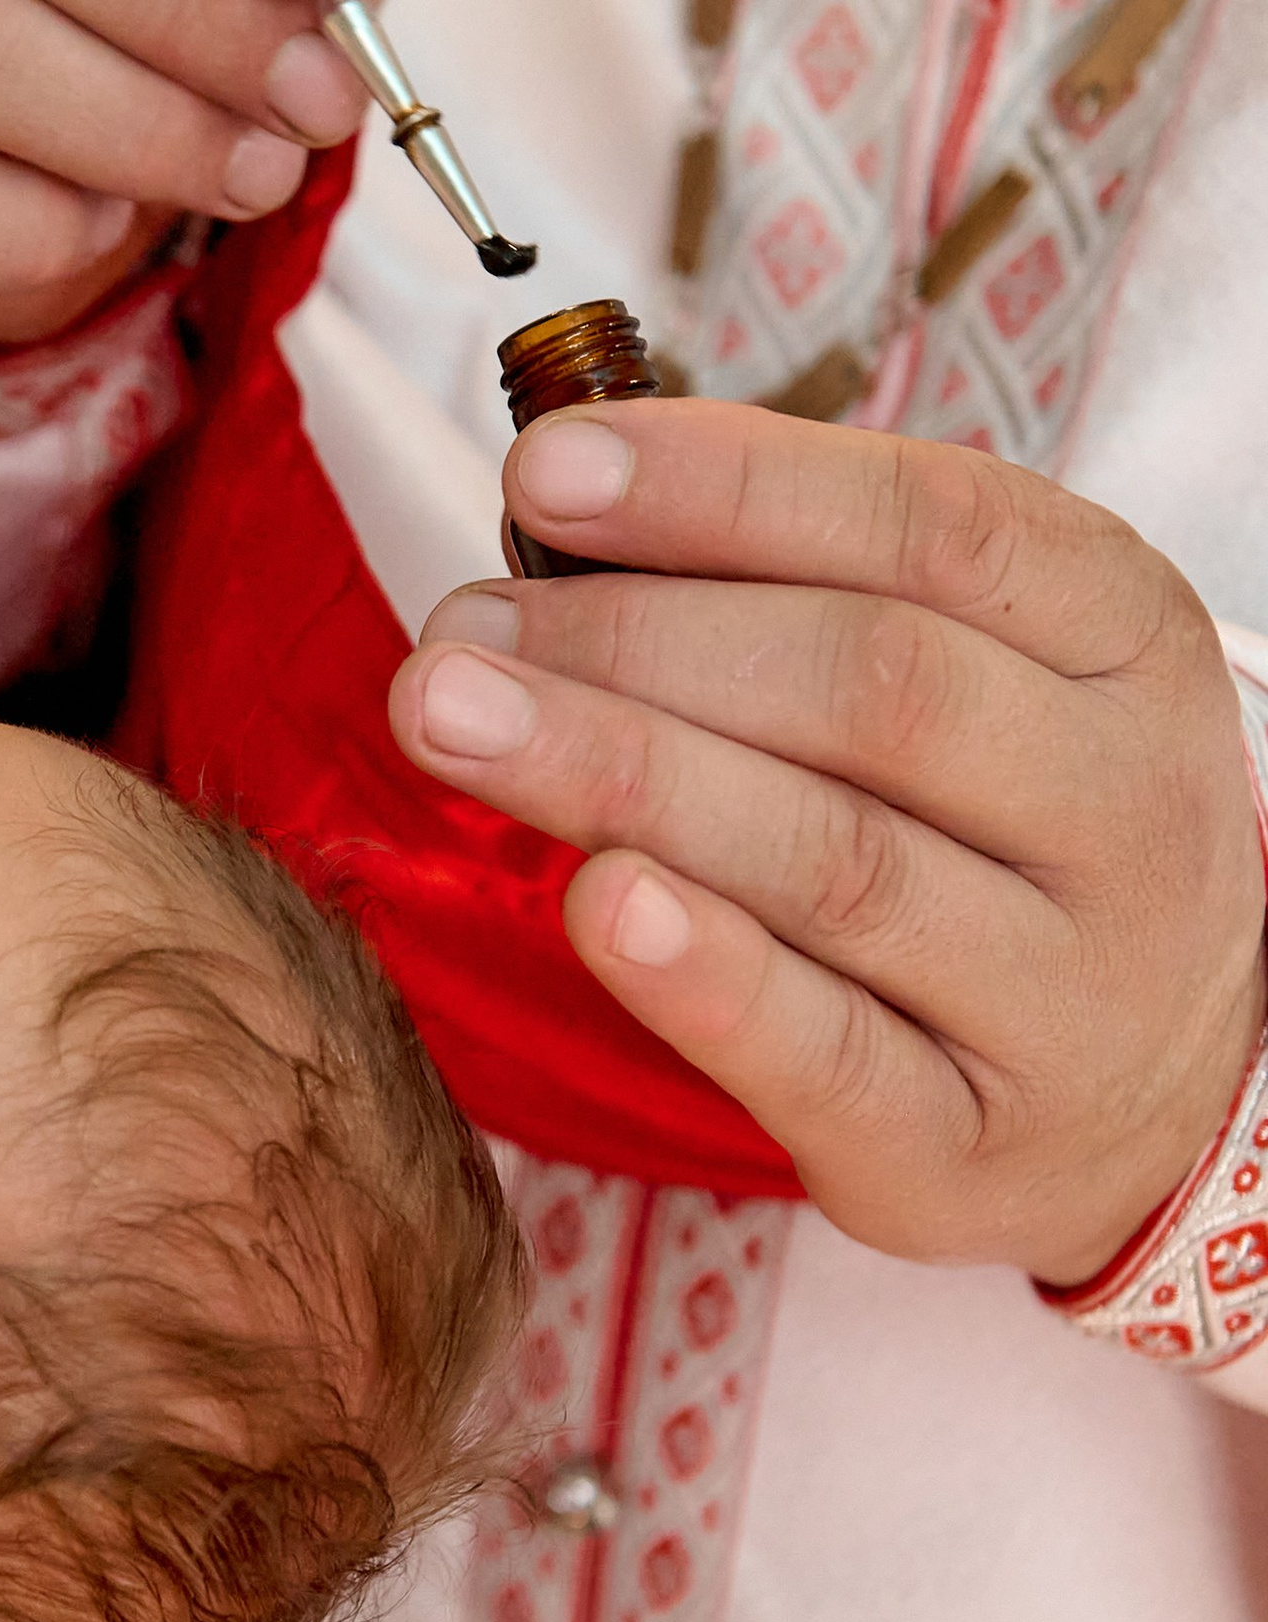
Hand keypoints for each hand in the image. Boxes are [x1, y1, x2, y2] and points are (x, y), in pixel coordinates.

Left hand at [389, 403, 1266, 1287]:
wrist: (1172, 1098)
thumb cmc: (1011, 837)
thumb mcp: (987, 675)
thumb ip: (808, 587)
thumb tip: (563, 501)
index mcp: (1130, 640)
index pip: (939, 528)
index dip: (731, 488)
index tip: (544, 470)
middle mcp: (1130, 811)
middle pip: (877, 690)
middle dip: (640, 641)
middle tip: (457, 630)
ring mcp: (1068, 996)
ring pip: (839, 865)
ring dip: (625, 777)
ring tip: (449, 719)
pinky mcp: (972, 1151)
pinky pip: (830, 1057)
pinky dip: (705, 977)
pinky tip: (593, 899)